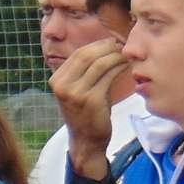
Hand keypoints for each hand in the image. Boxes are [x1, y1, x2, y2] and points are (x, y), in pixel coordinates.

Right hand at [50, 41, 128, 178]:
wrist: (86, 141)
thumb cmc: (86, 113)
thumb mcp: (79, 90)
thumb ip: (86, 70)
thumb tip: (107, 45)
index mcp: (57, 80)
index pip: (78, 54)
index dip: (97, 45)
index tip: (112, 42)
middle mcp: (63, 86)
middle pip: (87, 55)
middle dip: (107, 48)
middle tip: (122, 46)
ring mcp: (76, 93)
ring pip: (99, 64)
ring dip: (115, 56)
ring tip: (126, 55)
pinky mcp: (92, 100)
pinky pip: (109, 76)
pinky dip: (120, 67)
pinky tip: (127, 66)